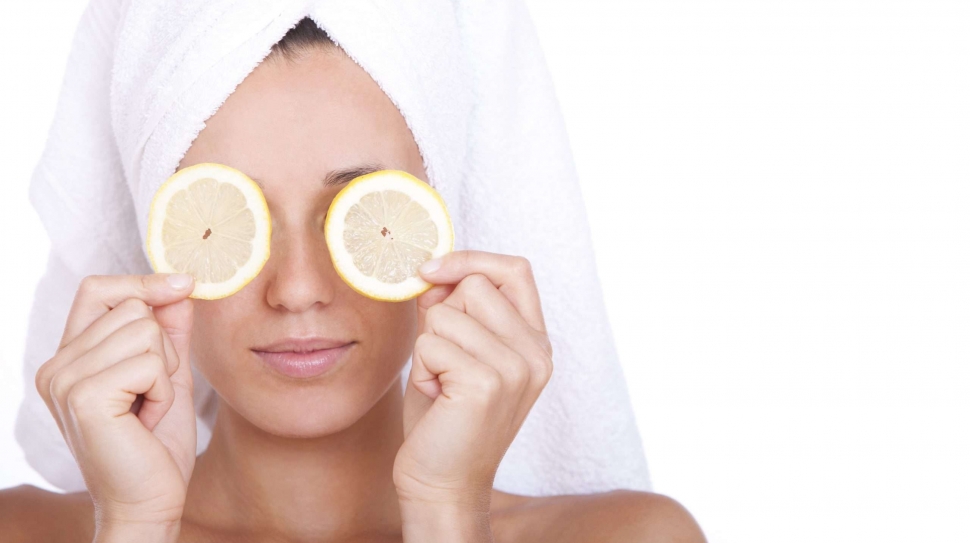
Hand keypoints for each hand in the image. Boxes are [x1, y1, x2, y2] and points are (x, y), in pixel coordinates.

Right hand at [34, 274, 197, 531]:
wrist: (149, 502)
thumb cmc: (156, 446)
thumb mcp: (168, 376)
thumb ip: (169, 331)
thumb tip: (180, 285)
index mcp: (69, 358)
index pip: (98, 289)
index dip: (142, 281)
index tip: (184, 284)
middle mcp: (57, 366)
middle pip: (133, 308)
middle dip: (163, 350)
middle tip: (151, 396)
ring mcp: (65, 380)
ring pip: (146, 331)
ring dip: (164, 374)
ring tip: (148, 410)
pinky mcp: (84, 396)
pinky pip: (149, 362)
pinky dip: (163, 392)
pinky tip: (147, 421)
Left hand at [393, 250, 553, 511]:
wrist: (443, 483)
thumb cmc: (444, 418)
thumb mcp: (455, 351)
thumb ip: (455, 310)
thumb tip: (435, 272)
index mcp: (535, 341)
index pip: (516, 269)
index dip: (472, 259)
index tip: (432, 271)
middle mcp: (536, 352)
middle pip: (475, 284)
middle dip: (442, 315)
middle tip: (444, 363)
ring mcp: (517, 367)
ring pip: (446, 312)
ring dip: (428, 347)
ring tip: (441, 384)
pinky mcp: (488, 382)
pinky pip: (431, 342)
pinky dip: (421, 368)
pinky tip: (437, 398)